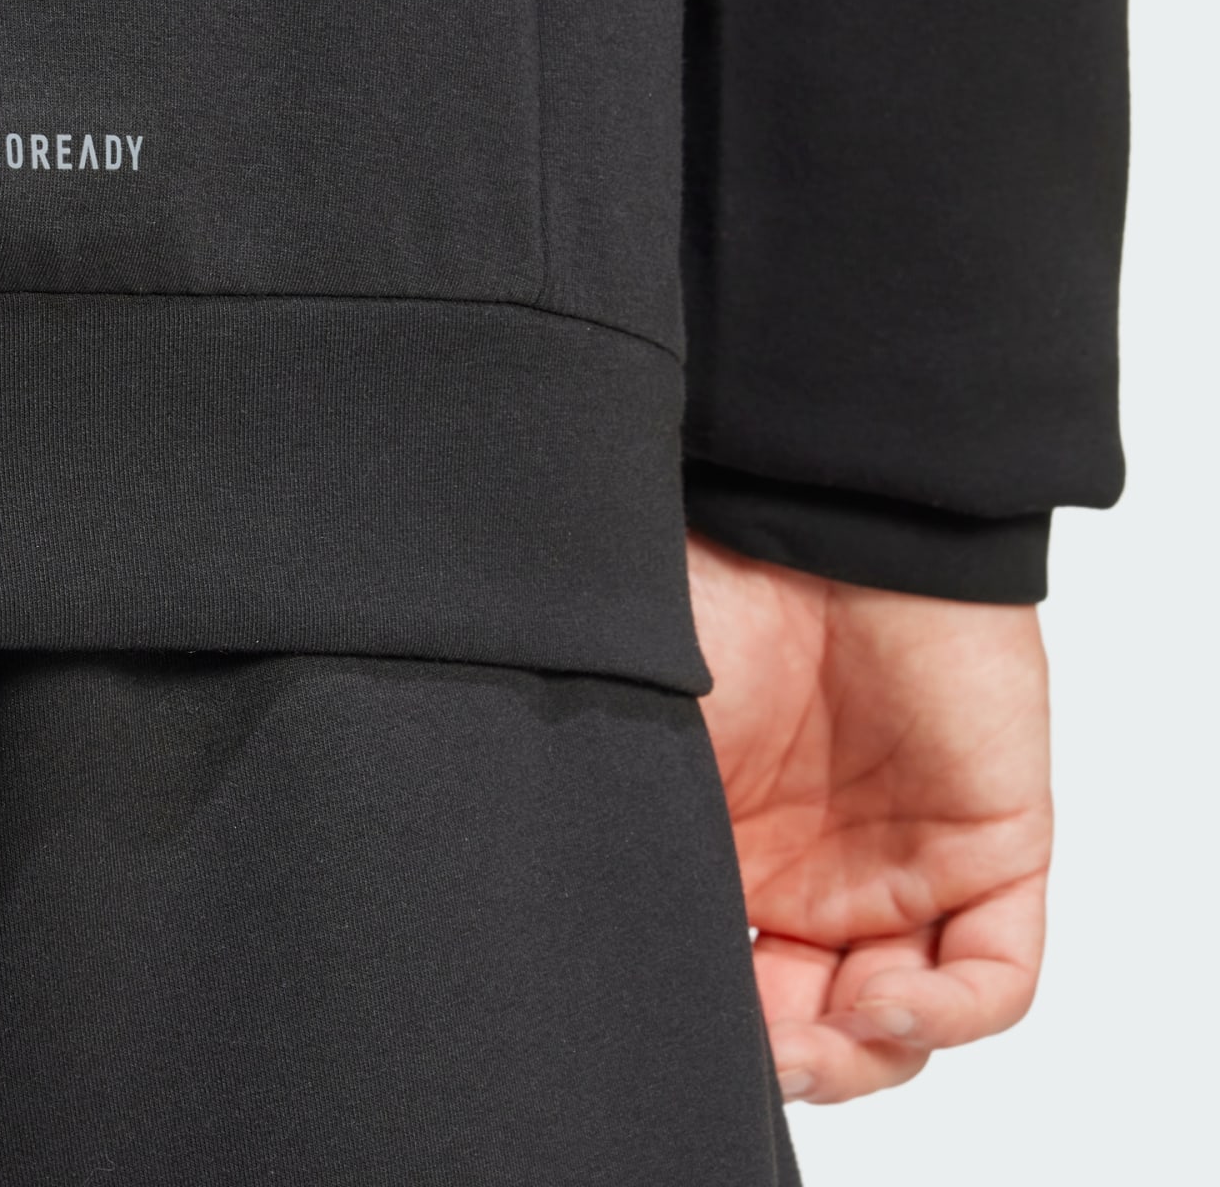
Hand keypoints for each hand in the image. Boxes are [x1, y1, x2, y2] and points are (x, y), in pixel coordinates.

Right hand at [687, 530, 1051, 1103]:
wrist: (814, 518)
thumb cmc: (714, 600)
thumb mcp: (648, 740)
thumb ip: (635, 839)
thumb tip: (585, 948)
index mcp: (731, 849)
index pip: (733, 982)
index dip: (716, 1026)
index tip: (671, 1023)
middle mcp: (819, 873)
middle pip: (819, 1026)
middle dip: (790, 1062)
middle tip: (759, 1053)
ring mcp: (910, 866)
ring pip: (904, 1024)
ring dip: (862, 1057)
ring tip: (819, 1038)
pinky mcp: (993, 848)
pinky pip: (991, 977)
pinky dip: (942, 1017)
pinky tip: (882, 1003)